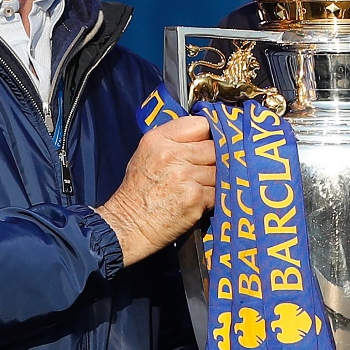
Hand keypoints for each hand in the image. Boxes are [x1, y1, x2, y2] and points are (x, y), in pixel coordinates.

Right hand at [97, 116, 214, 265]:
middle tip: (205, 167)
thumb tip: (204, 135)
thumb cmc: (137, 191)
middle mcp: (172, 155)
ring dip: (215, 178)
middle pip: (214, 147)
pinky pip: (218, 191)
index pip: (200, 124)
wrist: (129, 224)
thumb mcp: (147, 154)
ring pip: (219, 170)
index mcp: (159, 139)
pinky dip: (212, 196)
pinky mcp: (195, 197)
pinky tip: (198, 199)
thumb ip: (174, 141)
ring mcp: (186, 176)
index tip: (209, 141)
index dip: (208, 134)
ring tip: (198, 185)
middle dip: (214, 158)